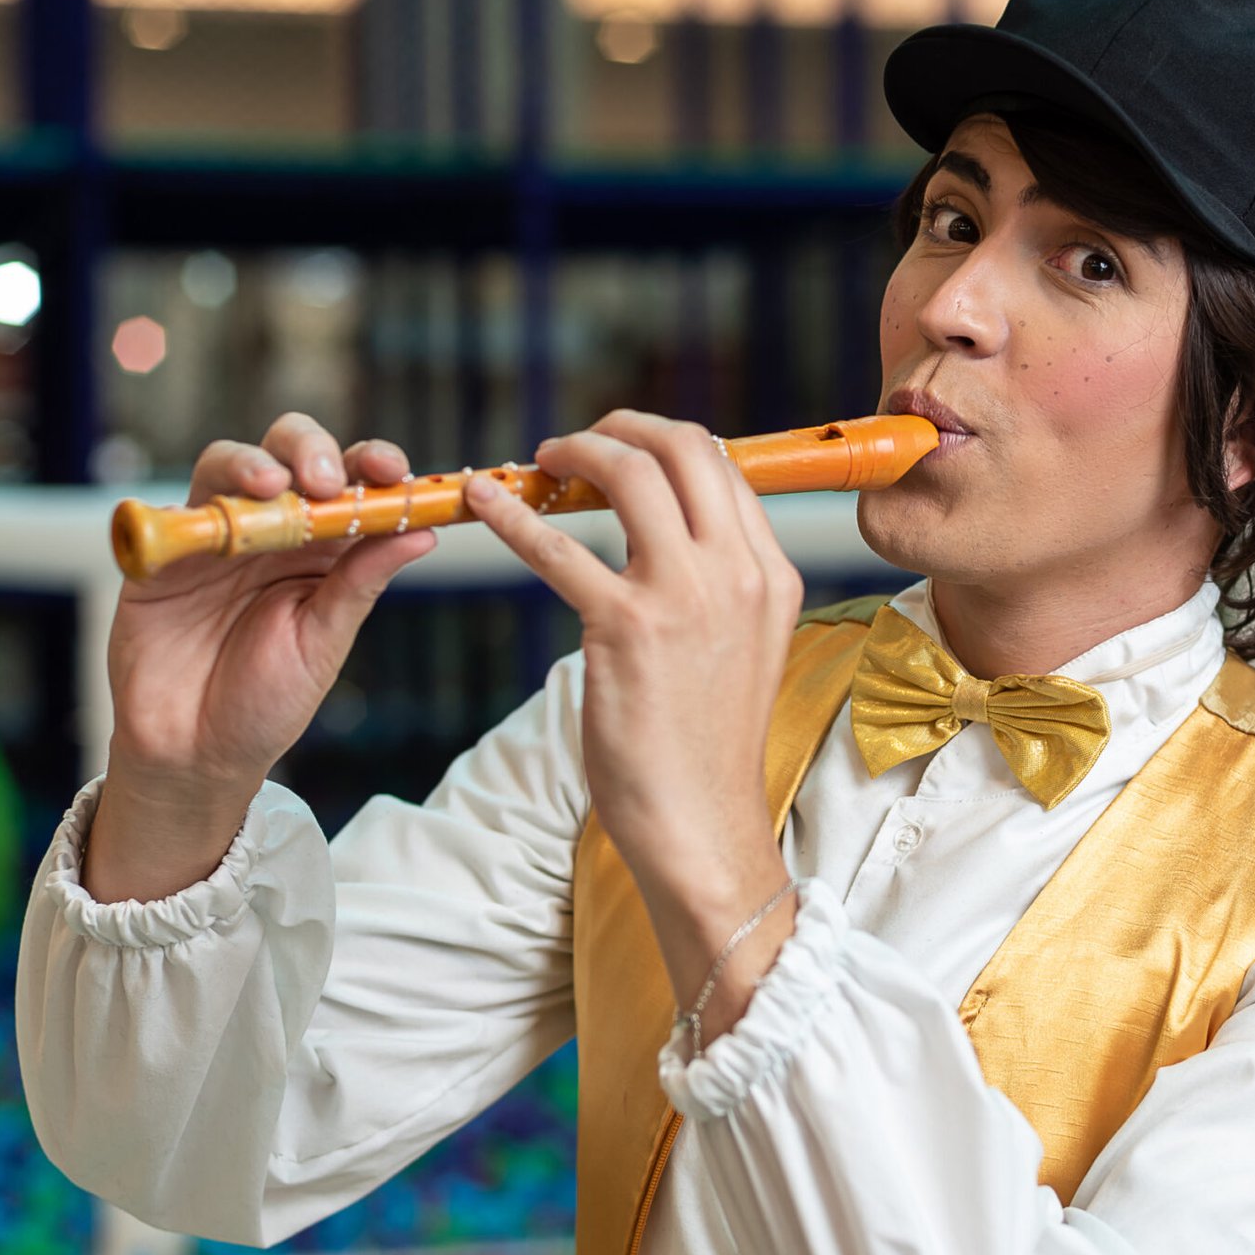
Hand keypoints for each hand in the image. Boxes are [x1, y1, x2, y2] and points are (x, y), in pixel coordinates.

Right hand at [85, 416, 434, 901]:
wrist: (194, 752)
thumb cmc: (265, 703)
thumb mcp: (323, 643)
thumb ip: (360, 583)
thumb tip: (423, 534)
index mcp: (323, 549)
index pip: (352, 484)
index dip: (373, 465)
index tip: (395, 472)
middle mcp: (271, 531)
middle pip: (290, 453)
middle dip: (312, 450)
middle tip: (325, 481)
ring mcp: (215, 536)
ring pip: (230, 464)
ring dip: (252, 463)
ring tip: (271, 487)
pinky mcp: (163, 554)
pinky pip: (172, 511)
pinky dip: (193, 506)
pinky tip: (215, 524)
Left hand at [465, 411, 805, 1035]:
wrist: (701, 826)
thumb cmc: (706, 750)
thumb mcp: (742, 650)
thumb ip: (718, 587)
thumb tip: (671, 539)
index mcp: (772, 575)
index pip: (722, 466)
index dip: (663, 442)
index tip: (620, 450)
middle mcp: (738, 573)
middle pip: (682, 447)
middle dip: (620, 427)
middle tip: (574, 444)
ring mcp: (686, 596)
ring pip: (627, 474)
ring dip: (572, 453)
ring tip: (535, 464)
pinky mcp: (626, 628)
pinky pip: (558, 546)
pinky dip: (511, 515)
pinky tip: (482, 502)